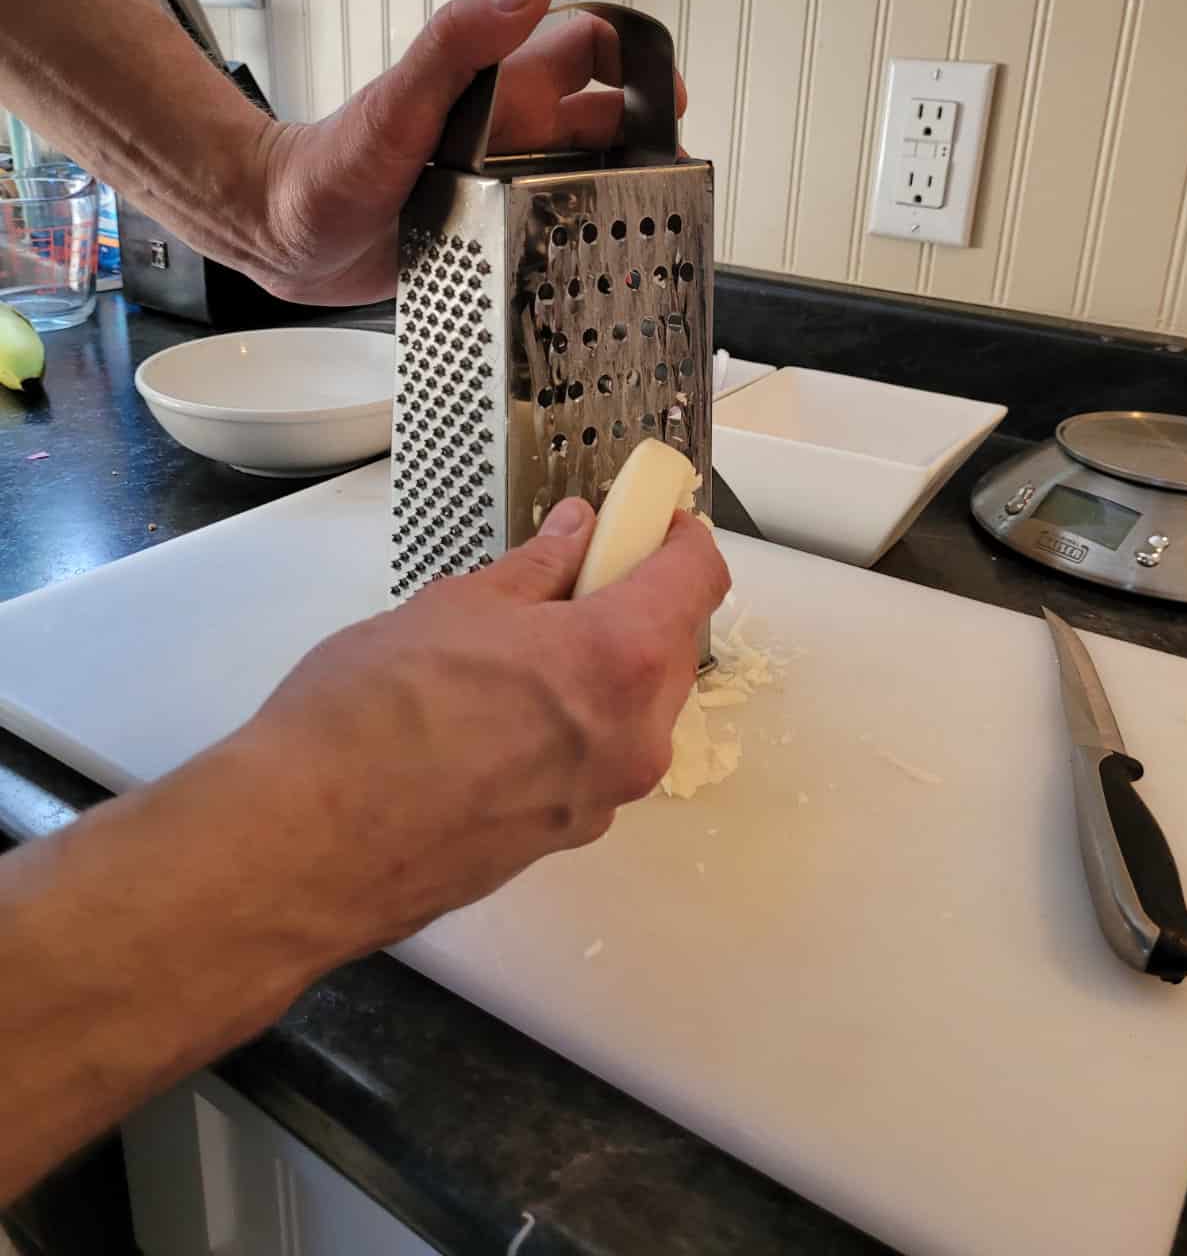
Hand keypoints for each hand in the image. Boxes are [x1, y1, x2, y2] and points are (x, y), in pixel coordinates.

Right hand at [233, 497, 727, 963]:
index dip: (677, 535)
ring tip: (517, 649)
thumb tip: (575, 535)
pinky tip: (499, 711)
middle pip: (672, 646)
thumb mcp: (455, 607)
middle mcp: (634, 737)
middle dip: (633, 603)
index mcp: (619, 660)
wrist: (309, 846)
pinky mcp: (566, 838)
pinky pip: (594, 759)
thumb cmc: (371, 716)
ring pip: (634, 708)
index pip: (698, 577)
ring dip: (601, 667)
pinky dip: (572, 723)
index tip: (647, 518)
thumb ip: (536, 570)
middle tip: (570, 576)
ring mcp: (605, 798)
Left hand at [254, 0, 687, 304]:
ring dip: (617, 191)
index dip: (632, 61)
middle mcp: (506, 132)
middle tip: (673, 172)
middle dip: (644, 136)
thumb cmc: (328, 167)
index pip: (586, 49)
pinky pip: (547, 224)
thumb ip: (459, 42)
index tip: (665, 92)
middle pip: (600, 119)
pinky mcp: (486, 229)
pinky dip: (578, 234)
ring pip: (580, 175)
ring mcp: (498, 182)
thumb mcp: (400, 101)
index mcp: (498, 89)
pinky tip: (594, 258)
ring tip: (650, 219)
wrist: (280, 233)